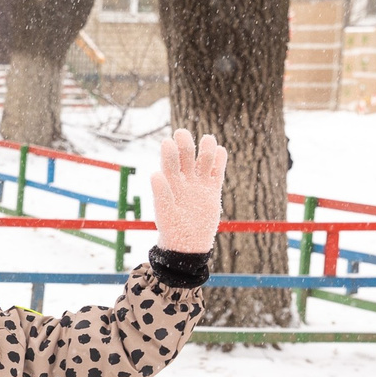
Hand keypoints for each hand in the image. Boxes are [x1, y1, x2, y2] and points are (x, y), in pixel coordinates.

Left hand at [149, 129, 227, 254]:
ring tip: (207, 139)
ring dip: (205, 149)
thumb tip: (155, 173)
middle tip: (181, 133)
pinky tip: (220, 151)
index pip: (169, 163)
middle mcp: (184, 180)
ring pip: (203, 161)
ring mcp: (199, 183)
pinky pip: (217, 172)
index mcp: (169, 183)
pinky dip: (220, 161)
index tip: (168, 142)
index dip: (169, 152)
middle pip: (185, 156)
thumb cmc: (172, 229)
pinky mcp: (213, 189)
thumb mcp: (165, 212)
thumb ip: (161, 193)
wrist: (189, 243)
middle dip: (184, 144)